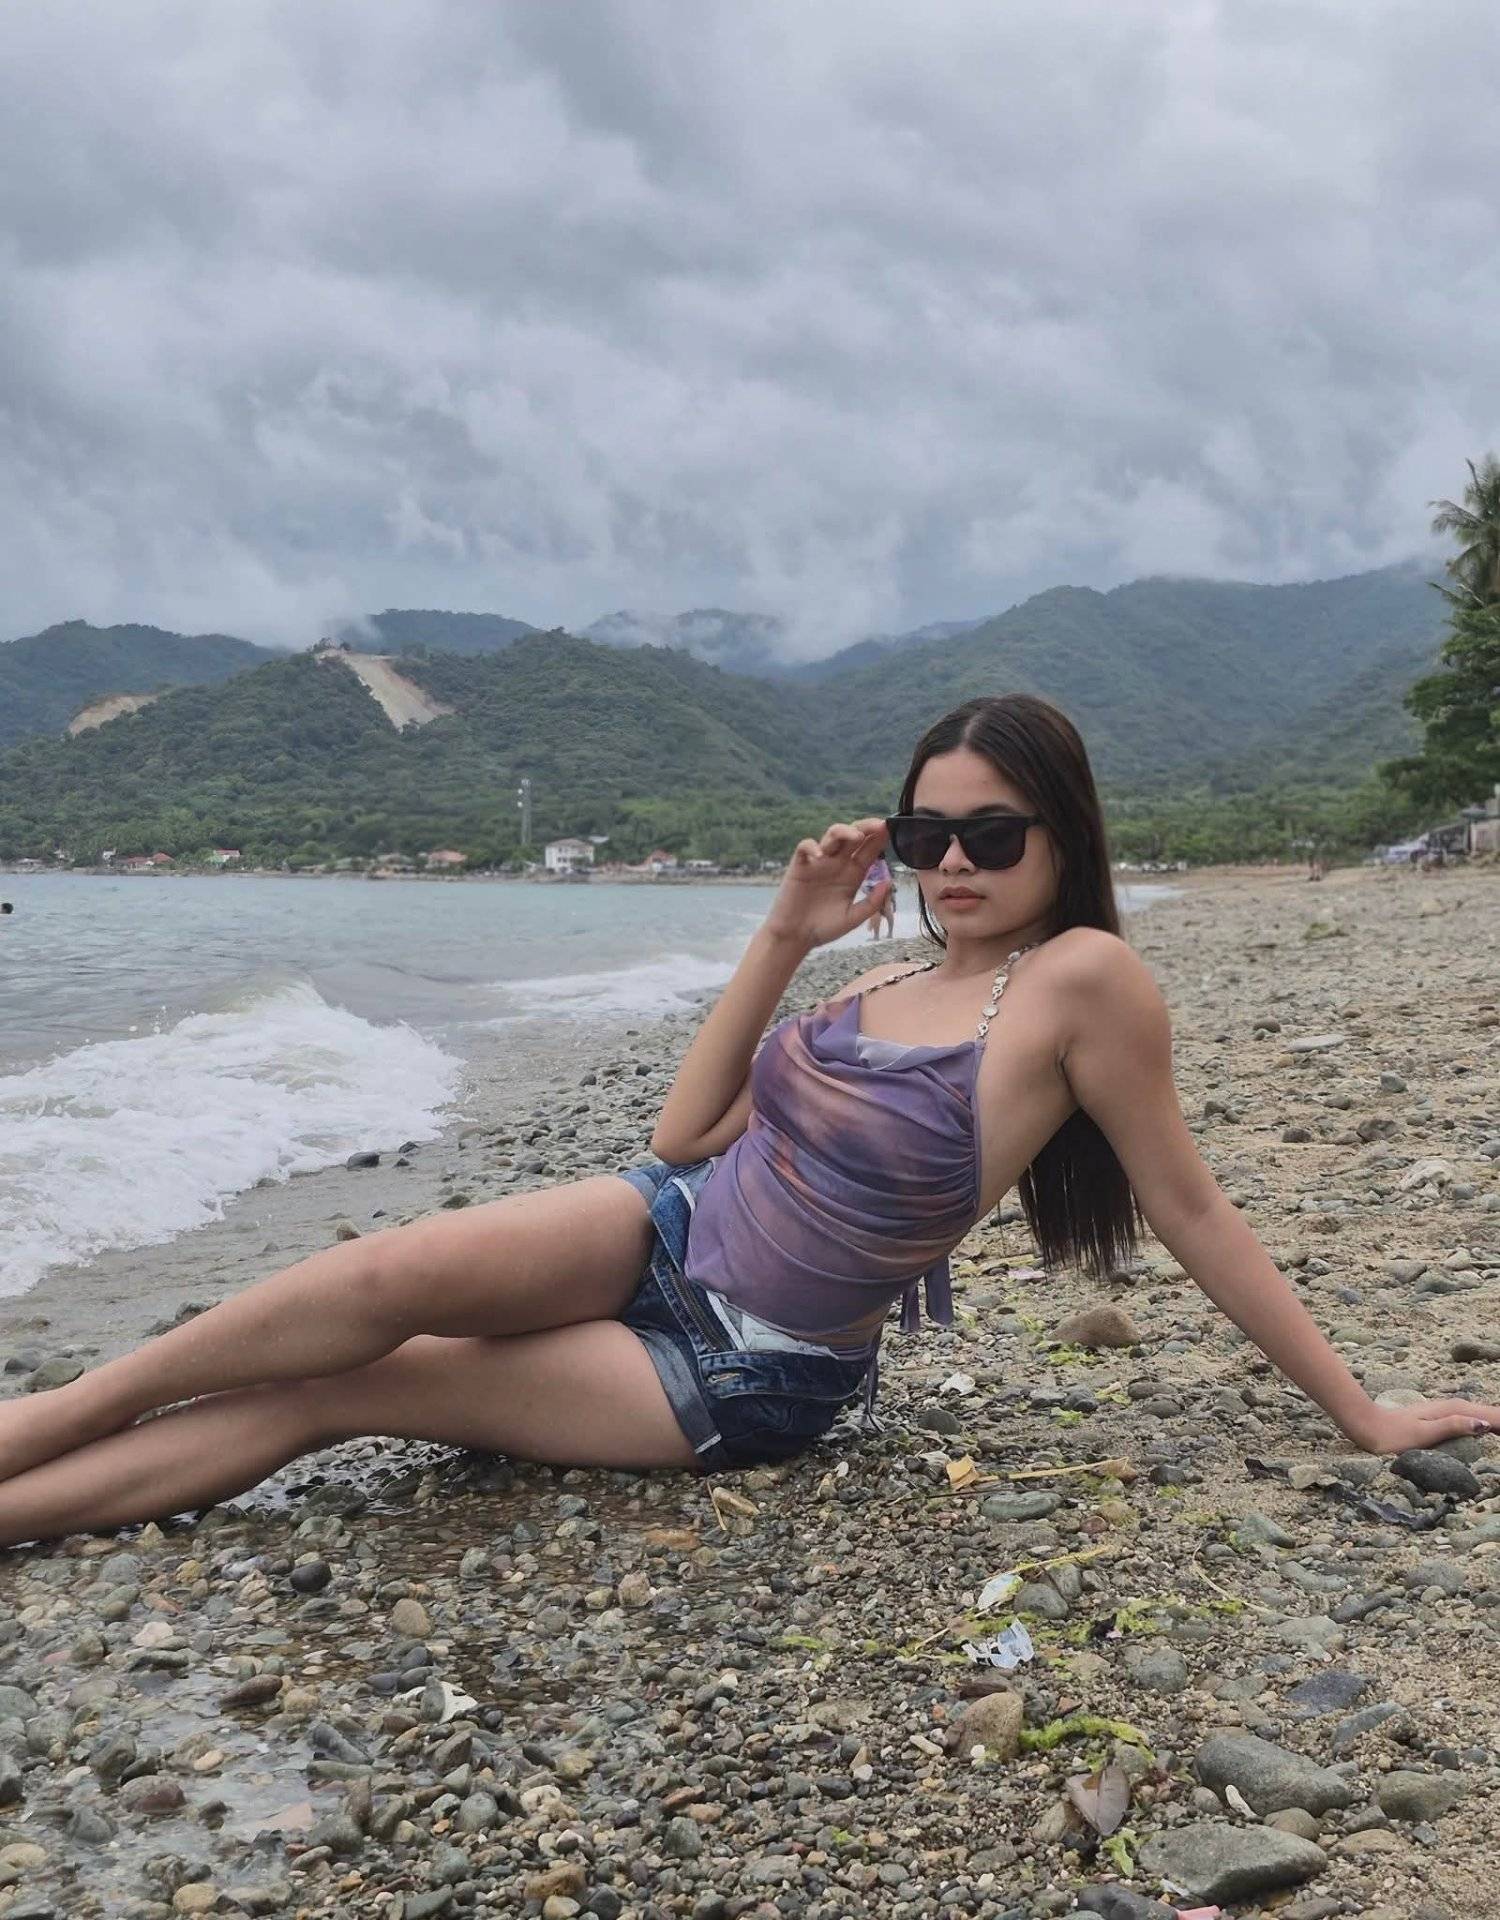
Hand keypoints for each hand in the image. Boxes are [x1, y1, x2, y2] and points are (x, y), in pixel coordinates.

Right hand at [765, 818, 890, 950]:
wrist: (796, 937)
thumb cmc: (823, 928)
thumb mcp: (852, 918)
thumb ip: (871, 902)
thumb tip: (889, 882)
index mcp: (853, 874)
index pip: (869, 850)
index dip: (879, 838)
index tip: (891, 829)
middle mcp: (838, 864)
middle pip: (853, 836)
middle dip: (866, 827)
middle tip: (879, 825)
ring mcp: (819, 863)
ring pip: (832, 836)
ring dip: (844, 831)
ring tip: (856, 836)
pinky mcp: (800, 866)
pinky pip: (804, 847)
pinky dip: (811, 846)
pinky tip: (820, 855)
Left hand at [1347, 1398, 1497, 1454]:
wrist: (1367, 1426)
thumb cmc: (1392, 1434)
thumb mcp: (1423, 1433)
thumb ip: (1452, 1426)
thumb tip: (1483, 1423)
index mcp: (1453, 1410)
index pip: (1491, 1416)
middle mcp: (1453, 1407)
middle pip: (1489, 1413)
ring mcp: (1447, 1411)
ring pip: (1481, 1414)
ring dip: (1496, 1421)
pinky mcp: (1442, 1418)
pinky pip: (1472, 1418)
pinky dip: (1485, 1422)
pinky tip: (1488, 1428)